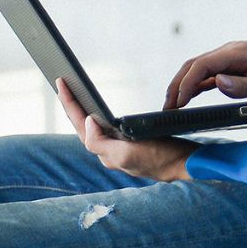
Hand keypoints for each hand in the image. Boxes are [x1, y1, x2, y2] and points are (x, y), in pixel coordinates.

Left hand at [56, 78, 197, 181]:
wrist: (184, 164)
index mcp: (104, 151)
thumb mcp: (128, 152)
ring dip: (81, 111)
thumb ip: (101, 142)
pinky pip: (106, 130)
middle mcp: (108, 151)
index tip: (61, 82)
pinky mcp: (130, 146)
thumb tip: (87, 123)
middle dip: (70, 105)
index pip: (80, 124)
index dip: (69, 103)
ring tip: (73, 94)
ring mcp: (119, 149)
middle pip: (82, 126)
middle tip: (62, 84)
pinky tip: (97, 113)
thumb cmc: (160, 158)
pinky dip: (97, 118)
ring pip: (93, 128)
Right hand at [163, 39, 246, 109]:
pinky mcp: (235, 65)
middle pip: (195, 65)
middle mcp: (232, 51)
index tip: (176, 103)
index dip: (186, 84)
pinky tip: (187, 99)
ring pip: (199, 69)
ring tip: (171, 107)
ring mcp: (232, 57)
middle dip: (177, 85)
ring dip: (183, 85)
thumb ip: (243, 86)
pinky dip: (196, 85)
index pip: (203, 65)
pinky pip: (210, 73)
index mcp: (239, 53)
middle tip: (166, 109)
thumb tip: (216, 82)